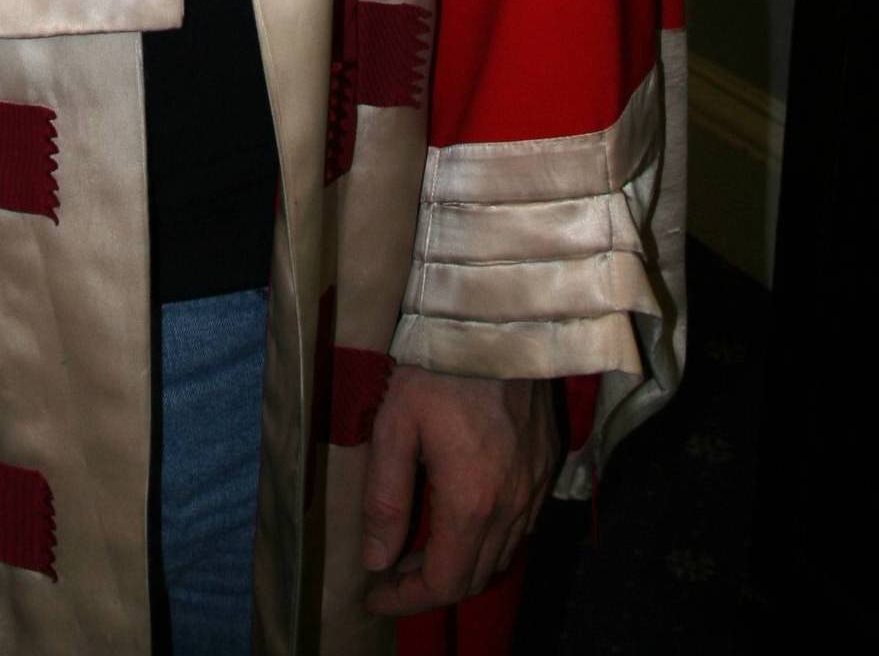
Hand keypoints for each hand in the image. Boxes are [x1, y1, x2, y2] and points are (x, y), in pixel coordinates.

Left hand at [361, 366, 556, 615]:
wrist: (500, 320)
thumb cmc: (439, 366)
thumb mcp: (395, 424)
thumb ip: (385, 496)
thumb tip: (376, 558)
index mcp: (472, 502)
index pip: (444, 582)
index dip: (406, 600)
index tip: (373, 595)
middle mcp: (513, 507)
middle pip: (475, 578)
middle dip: (428, 585)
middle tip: (389, 573)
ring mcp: (536, 488)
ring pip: (501, 555)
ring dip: (460, 564)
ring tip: (419, 549)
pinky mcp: (548, 466)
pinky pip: (521, 526)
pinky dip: (489, 540)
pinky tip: (462, 518)